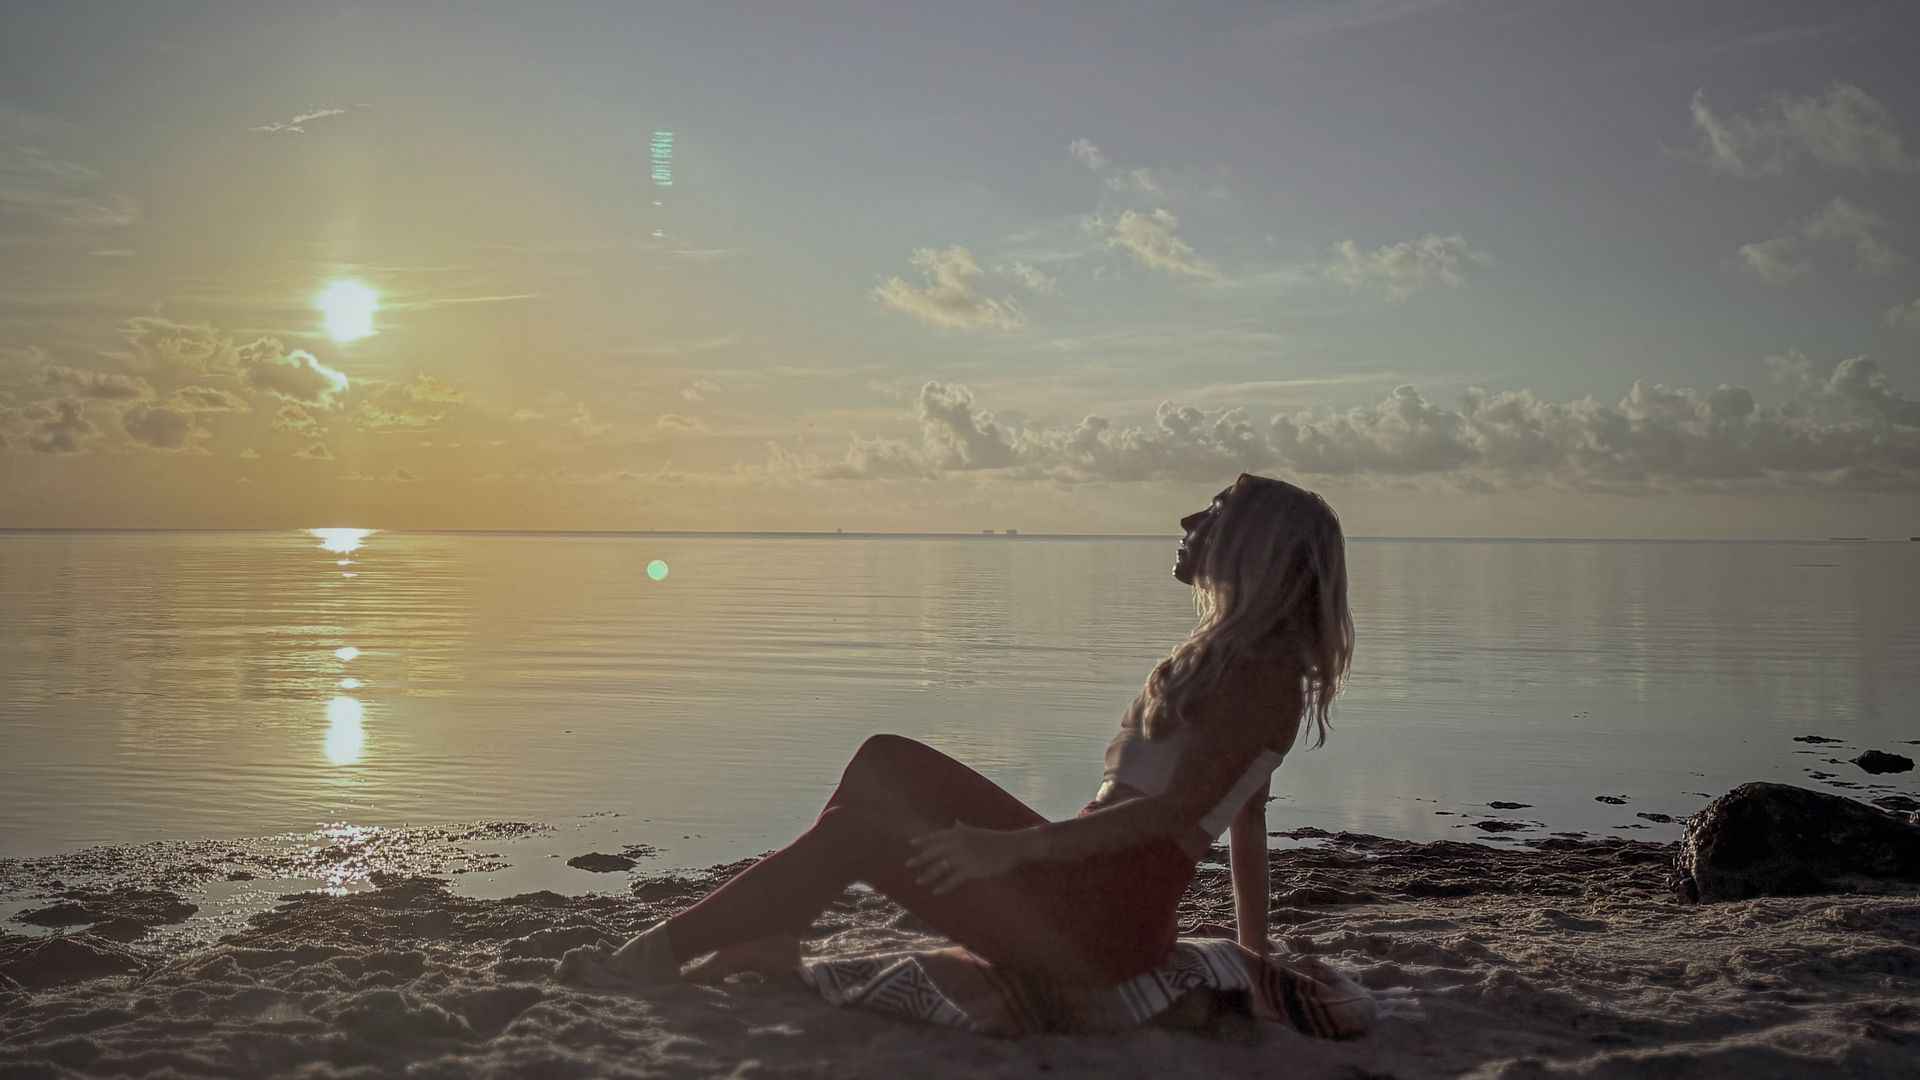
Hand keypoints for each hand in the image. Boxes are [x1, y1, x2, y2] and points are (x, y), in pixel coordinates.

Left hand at [905, 822, 1031, 893]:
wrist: (1011, 846)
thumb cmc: (995, 839)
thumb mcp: (976, 831)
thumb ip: (963, 829)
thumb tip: (955, 822)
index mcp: (959, 833)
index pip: (936, 836)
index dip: (923, 840)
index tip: (910, 844)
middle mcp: (958, 843)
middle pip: (934, 852)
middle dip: (919, 859)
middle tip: (907, 864)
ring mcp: (963, 857)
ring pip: (940, 868)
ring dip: (928, 875)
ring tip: (919, 881)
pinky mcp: (970, 870)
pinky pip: (953, 880)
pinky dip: (944, 886)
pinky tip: (937, 891)